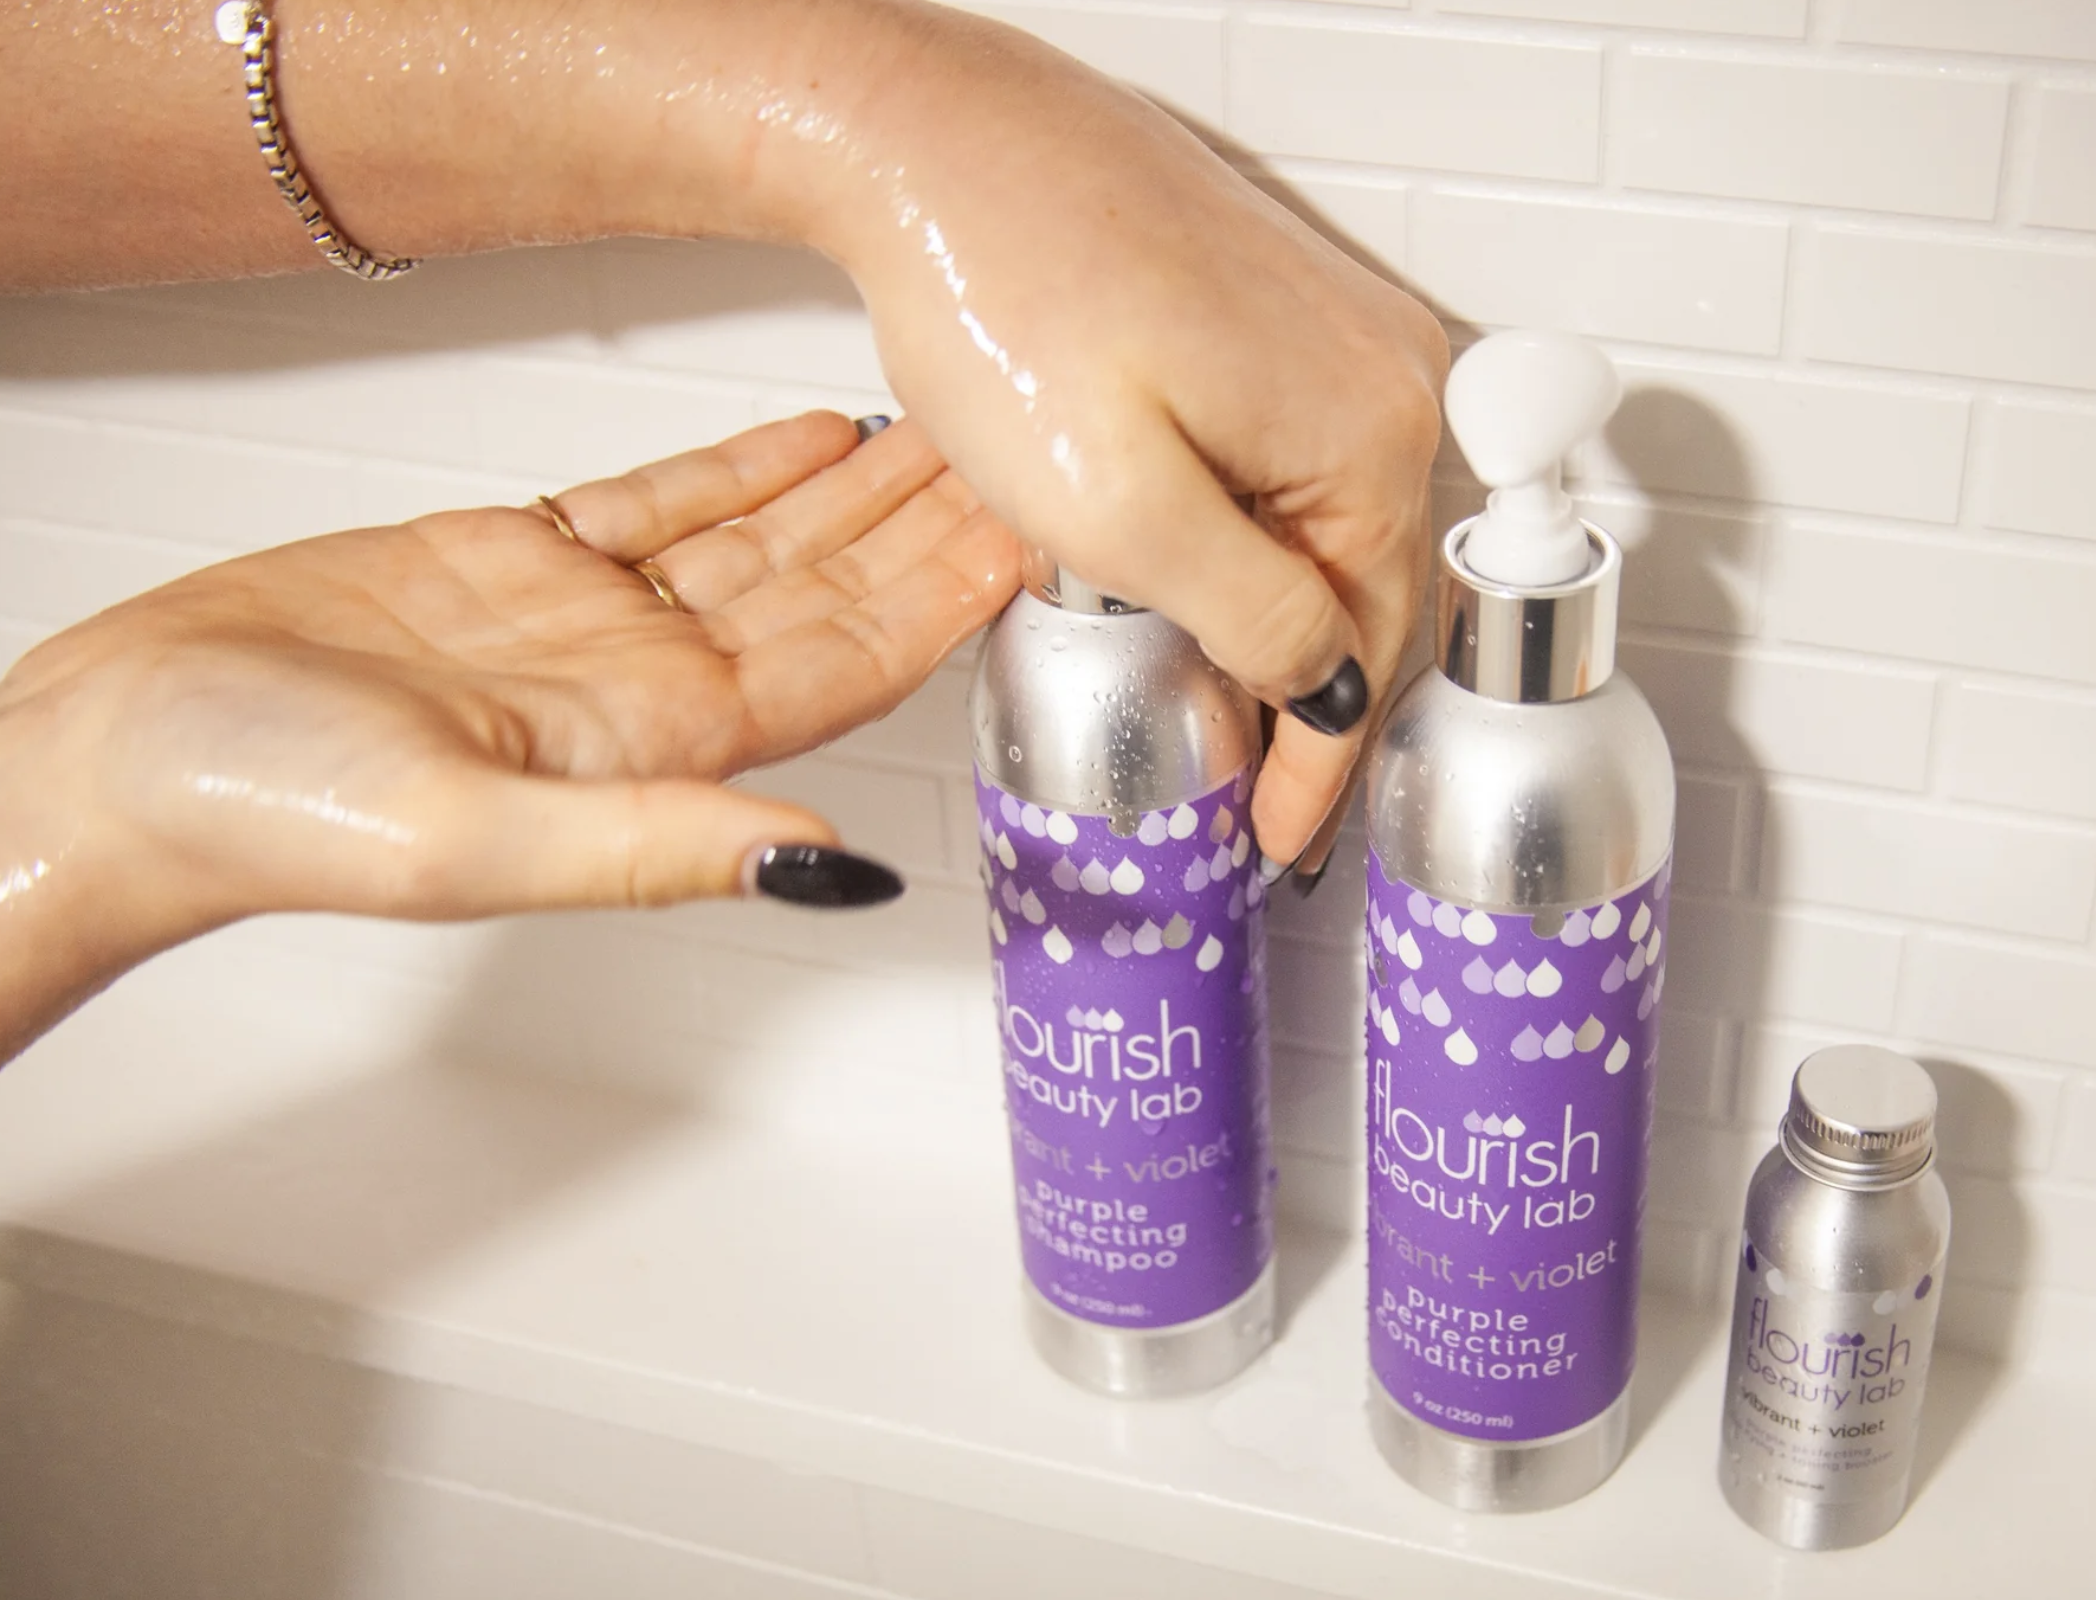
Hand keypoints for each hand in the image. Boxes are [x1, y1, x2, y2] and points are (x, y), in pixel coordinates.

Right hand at [0, 412, 1018, 1055]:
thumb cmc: (261, 812)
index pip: (847, 668)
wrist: (125, 751)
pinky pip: (662, 507)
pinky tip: (808, 437)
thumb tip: (823, 870)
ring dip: (854, 491)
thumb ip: (656, 844)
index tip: (1026, 539)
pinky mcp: (515, 564)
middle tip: (1016, 454)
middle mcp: (640, 687)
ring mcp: (585, 625)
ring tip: (942, 431)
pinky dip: (738, 467)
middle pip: (826, 596)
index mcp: (654, 750)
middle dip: (925, 531)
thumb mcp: (472, 841)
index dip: (943, 602)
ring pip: (760, 542)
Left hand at [811, 14, 1449, 872]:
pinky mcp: (1278, 313)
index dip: (1321, 768)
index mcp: (1367, 431)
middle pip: (1368, 589)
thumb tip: (1321, 681)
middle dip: (1306, 702)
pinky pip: (1296, 463)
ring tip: (1223, 708)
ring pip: (1330, 529)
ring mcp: (1335, 332)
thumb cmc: (1008, 289)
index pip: (1371, 649)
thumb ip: (1249, 616)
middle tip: (1256, 794)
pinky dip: (1259, 542)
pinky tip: (1204, 584)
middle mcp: (1382, 370)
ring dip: (1281, 623)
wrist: (939, 144)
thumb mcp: (1121, 510)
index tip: (1282, 837)